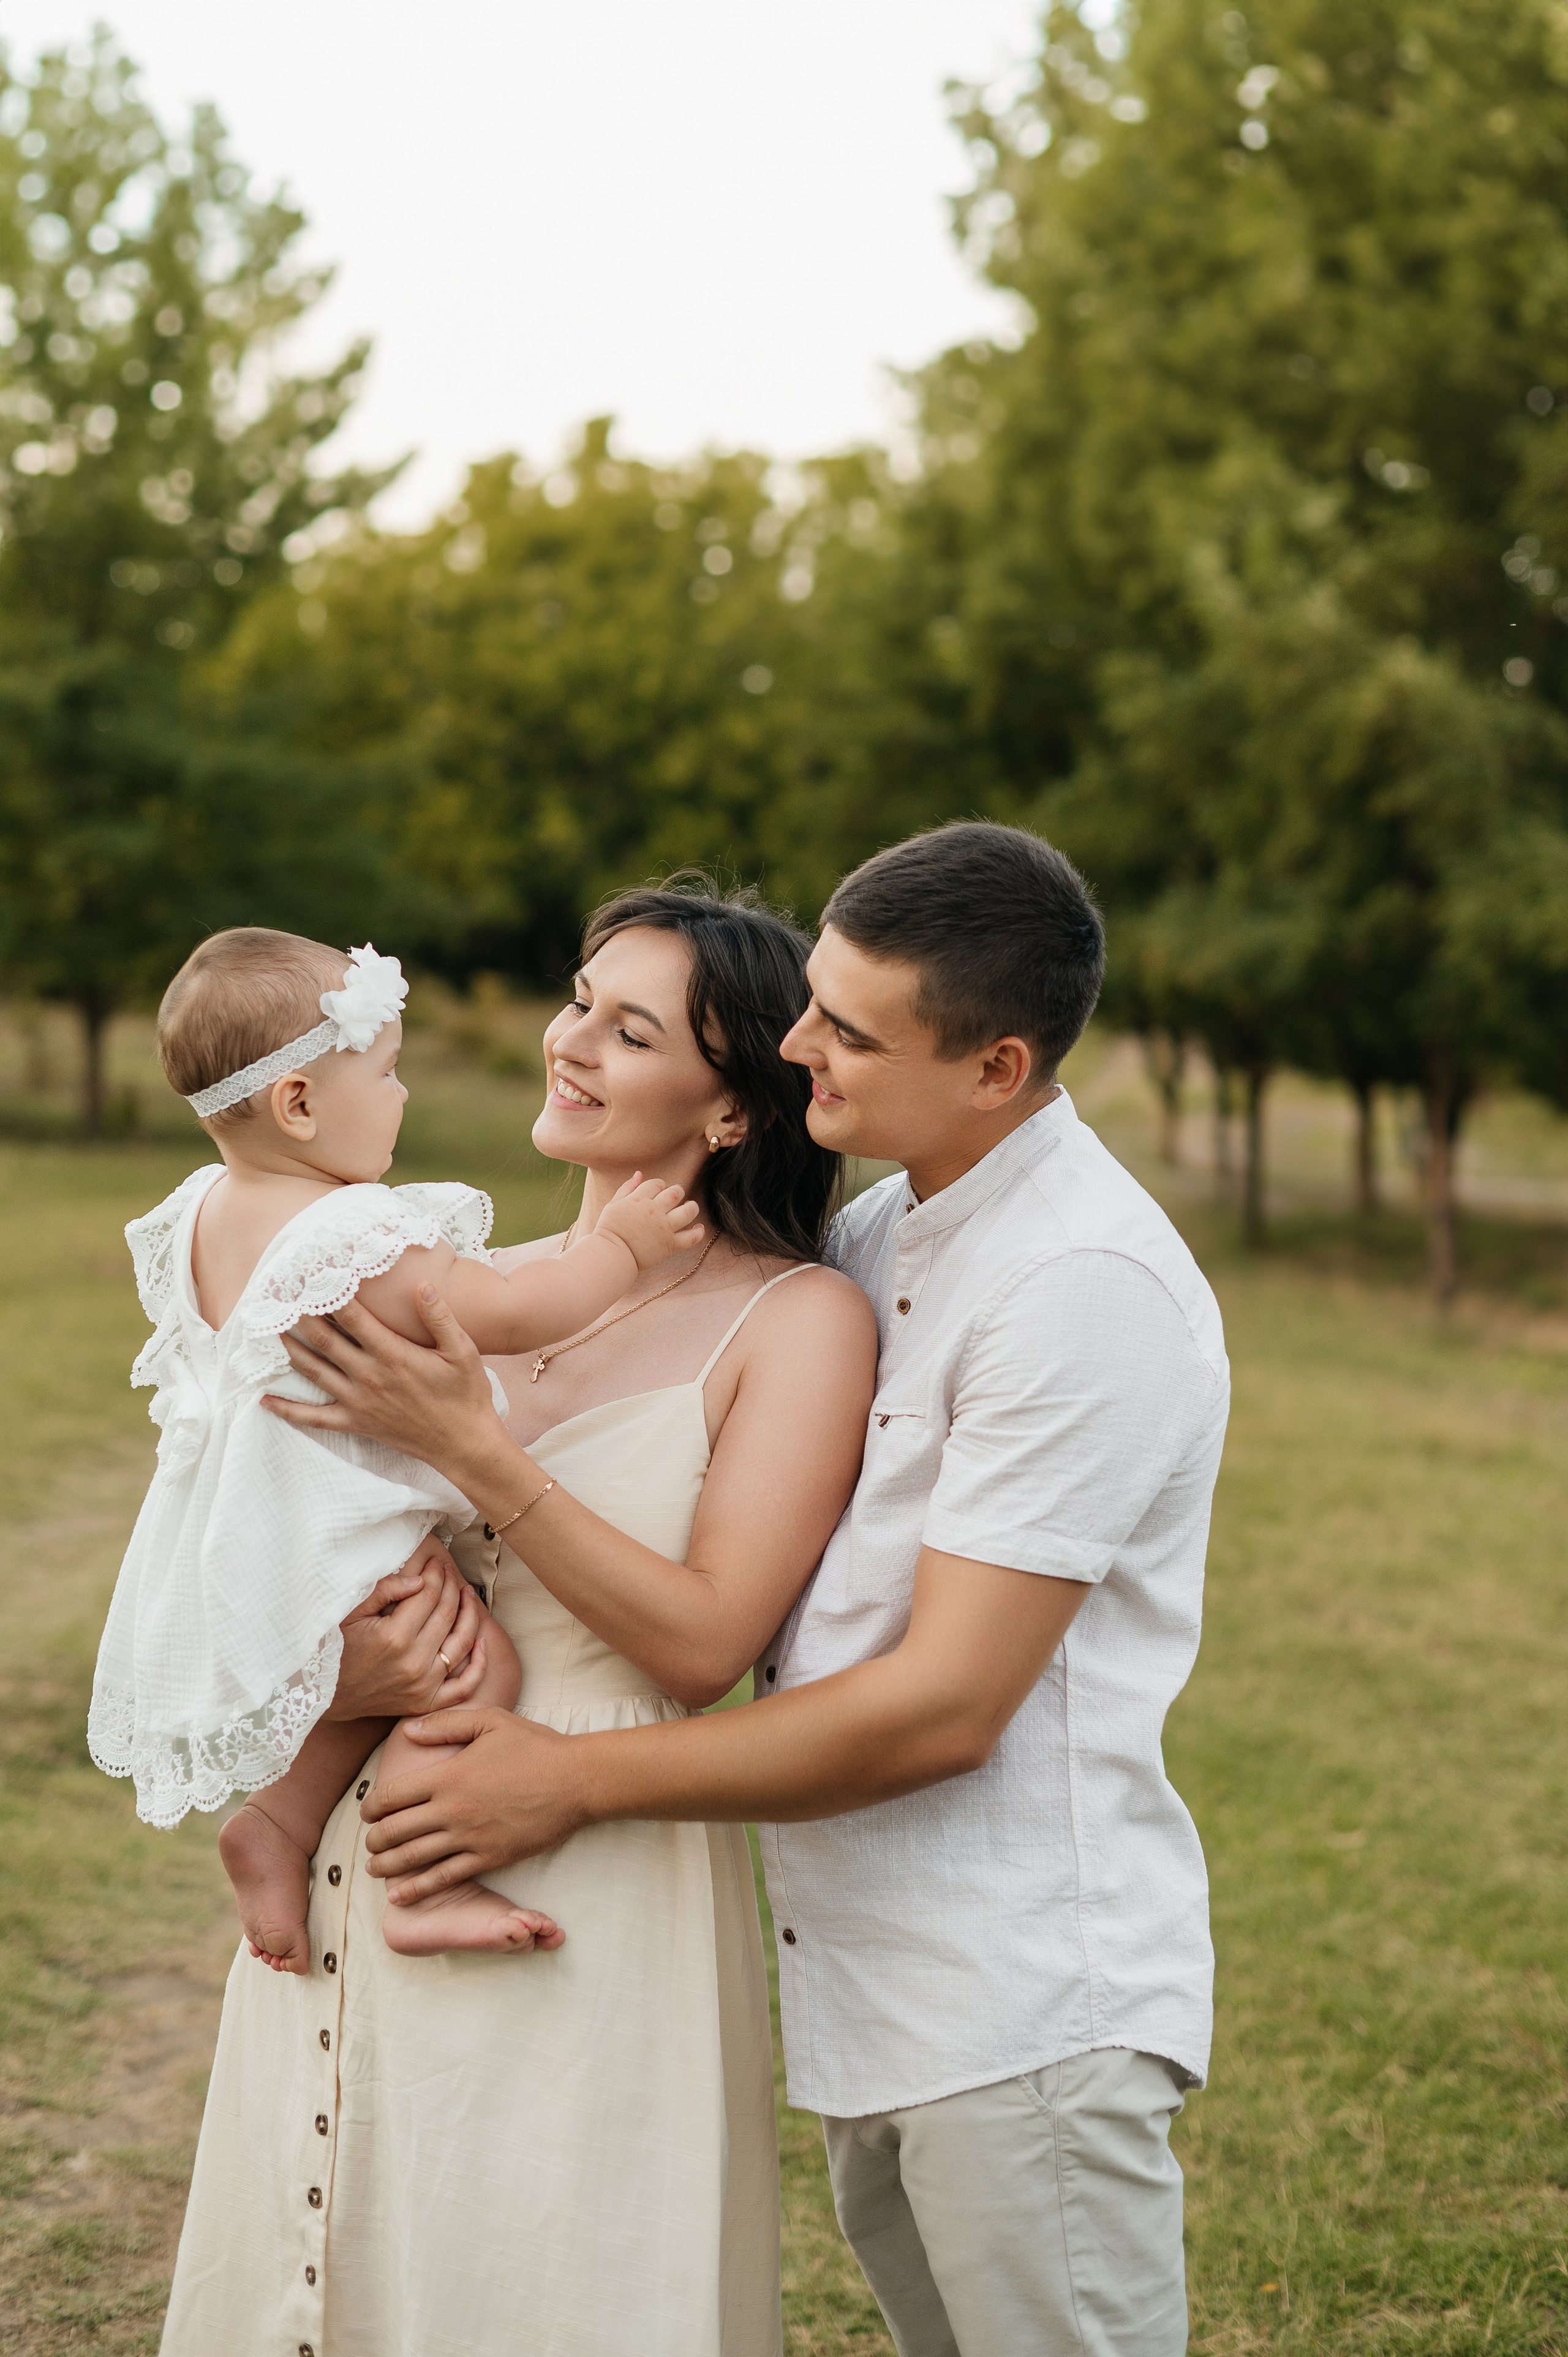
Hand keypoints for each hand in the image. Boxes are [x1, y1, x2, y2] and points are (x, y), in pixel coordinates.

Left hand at [263, 1285, 496, 1471]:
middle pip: (325, 1339)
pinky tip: (265, 1400)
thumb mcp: (463, 1351)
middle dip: (301, 1315)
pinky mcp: (355, 1423)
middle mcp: (369, 1376)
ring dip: (290, 1349)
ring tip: (271, 1328)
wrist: (464, 1443)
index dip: (331, 1294)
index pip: (353, 1317)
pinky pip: (313, 1418)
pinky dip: (287, 1410)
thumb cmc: (466, 1394)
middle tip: (282, 1294)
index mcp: (393, 1355)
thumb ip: (440, 1317)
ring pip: (314, 1371)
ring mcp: (358, 1402)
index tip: (315, 1275)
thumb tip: (421, 1284)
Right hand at [331, 1548, 490, 1718]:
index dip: (435, 1574)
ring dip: (470, 1614)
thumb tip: (419, 1579)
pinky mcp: (425, 1702)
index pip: (428, 1596)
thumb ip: (385, 1591)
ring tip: (467, 1594)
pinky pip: (464, 1686)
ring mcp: (422, 1686)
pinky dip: (479, 1664)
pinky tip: (482, 1641)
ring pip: (462, 1643)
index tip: (435, 1562)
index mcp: (394, 1637)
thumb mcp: (350, 1612)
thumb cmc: (334, 1648)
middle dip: (451, 1587)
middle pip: (447, 1615)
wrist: (324, 1694)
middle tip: (449, 1572)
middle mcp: (413, 1663)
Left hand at [360, 1708, 587, 1894]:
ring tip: (375, 1868)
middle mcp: (452, 1810)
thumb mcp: (490, 1722)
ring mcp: (469, 1838)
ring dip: (387, 1865)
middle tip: (370, 1842)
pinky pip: (444, 1878)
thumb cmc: (535, 1747)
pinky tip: (399, 1895)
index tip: (368, 1812)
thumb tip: (409, 1731)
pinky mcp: (488, 1858)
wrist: (575, 1781)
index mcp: (448, 1776)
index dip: (372, 1806)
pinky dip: (417, 1889)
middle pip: (396, 1831)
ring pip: (414, 1858)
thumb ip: (446, 1725)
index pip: (393, 1796)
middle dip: (375, 1839)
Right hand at [593, 1175, 703, 1272]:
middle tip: (676, 1197)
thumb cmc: (609, 1229)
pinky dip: (698, 1233)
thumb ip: (627, 1188)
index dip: (660, 1185)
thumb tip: (639, 1173)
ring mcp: (664, 1228)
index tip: (659, 1191)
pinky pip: (690, 1238)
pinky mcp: (670, 1245)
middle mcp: (654, 1211)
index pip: (657, 1184)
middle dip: (677, 1192)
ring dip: (692, 1207)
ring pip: (688, 1212)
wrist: (611, 1254)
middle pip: (675, 1193)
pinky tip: (699, 1228)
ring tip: (690, 1207)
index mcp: (639, 1199)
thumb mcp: (614, 1204)